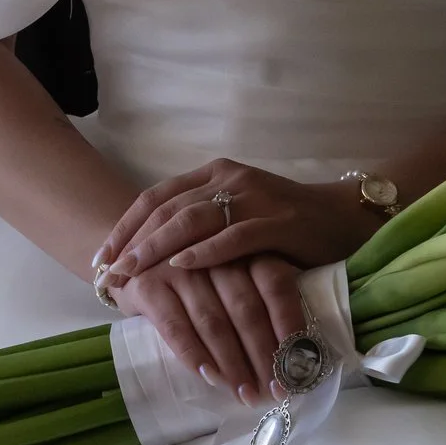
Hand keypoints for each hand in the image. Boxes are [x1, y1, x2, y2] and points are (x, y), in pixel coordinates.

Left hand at [96, 159, 384, 283]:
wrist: (344, 220)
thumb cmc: (284, 226)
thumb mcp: (235, 215)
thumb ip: (199, 223)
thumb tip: (150, 255)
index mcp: (213, 173)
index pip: (157, 197)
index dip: (126, 226)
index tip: (101, 256)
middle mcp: (229, 178)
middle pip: (168, 208)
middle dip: (134, 241)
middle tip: (109, 271)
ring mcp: (254, 197)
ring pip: (194, 219)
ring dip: (159, 247)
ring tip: (133, 271)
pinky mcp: (278, 221)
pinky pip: (234, 236)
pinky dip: (205, 251)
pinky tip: (182, 267)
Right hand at [111, 254, 308, 405]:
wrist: (132, 255)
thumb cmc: (195, 273)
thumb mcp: (231, 271)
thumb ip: (259, 294)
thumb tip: (300, 350)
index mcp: (242, 245)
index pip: (275, 283)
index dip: (290, 325)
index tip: (300, 364)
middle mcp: (212, 252)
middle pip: (247, 308)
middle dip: (264, 355)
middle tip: (276, 391)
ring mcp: (176, 266)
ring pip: (213, 321)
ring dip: (233, 364)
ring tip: (247, 394)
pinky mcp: (146, 284)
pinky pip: (175, 327)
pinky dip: (194, 355)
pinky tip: (209, 377)